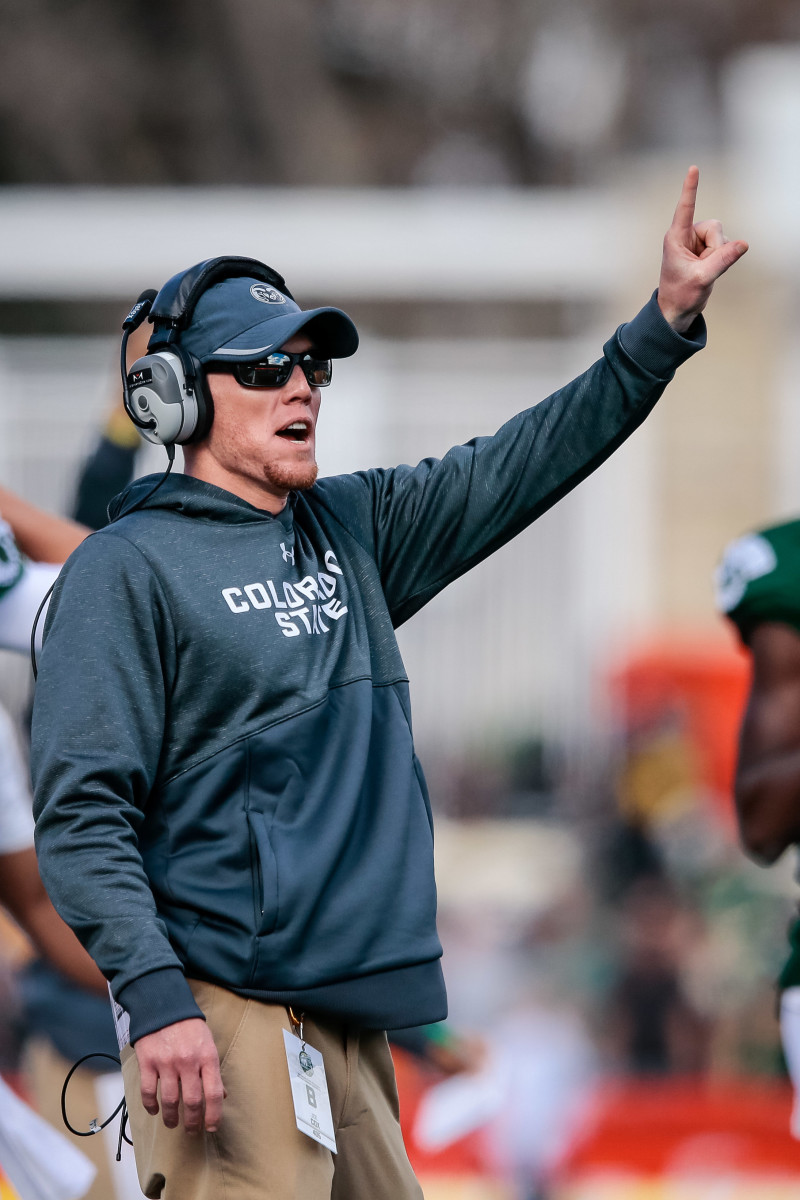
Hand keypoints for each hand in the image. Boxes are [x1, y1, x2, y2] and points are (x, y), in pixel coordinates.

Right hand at [135, 1017, 225, 1132]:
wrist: (163, 1005)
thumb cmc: (189, 1026)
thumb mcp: (208, 1043)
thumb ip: (213, 1070)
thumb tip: (221, 1095)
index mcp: (207, 1056)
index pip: (214, 1093)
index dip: (214, 1114)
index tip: (211, 1127)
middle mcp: (188, 1061)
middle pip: (192, 1101)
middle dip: (192, 1121)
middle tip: (191, 1130)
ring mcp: (167, 1062)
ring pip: (170, 1100)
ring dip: (171, 1117)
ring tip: (172, 1123)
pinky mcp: (148, 1062)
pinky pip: (148, 1091)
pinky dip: (150, 1105)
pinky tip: (154, 1111)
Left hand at [657, 165, 747, 332]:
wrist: (677, 309)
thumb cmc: (681, 295)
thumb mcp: (702, 278)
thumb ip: (723, 260)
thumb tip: (744, 244)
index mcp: (676, 238)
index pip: (685, 208)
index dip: (691, 188)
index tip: (693, 168)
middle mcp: (686, 235)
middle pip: (715, 227)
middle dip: (717, 247)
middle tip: (704, 268)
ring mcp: (696, 242)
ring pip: (721, 237)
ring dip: (719, 255)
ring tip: (703, 271)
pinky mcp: (705, 249)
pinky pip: (724, 247)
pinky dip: (721, 259)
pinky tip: (708, 270)